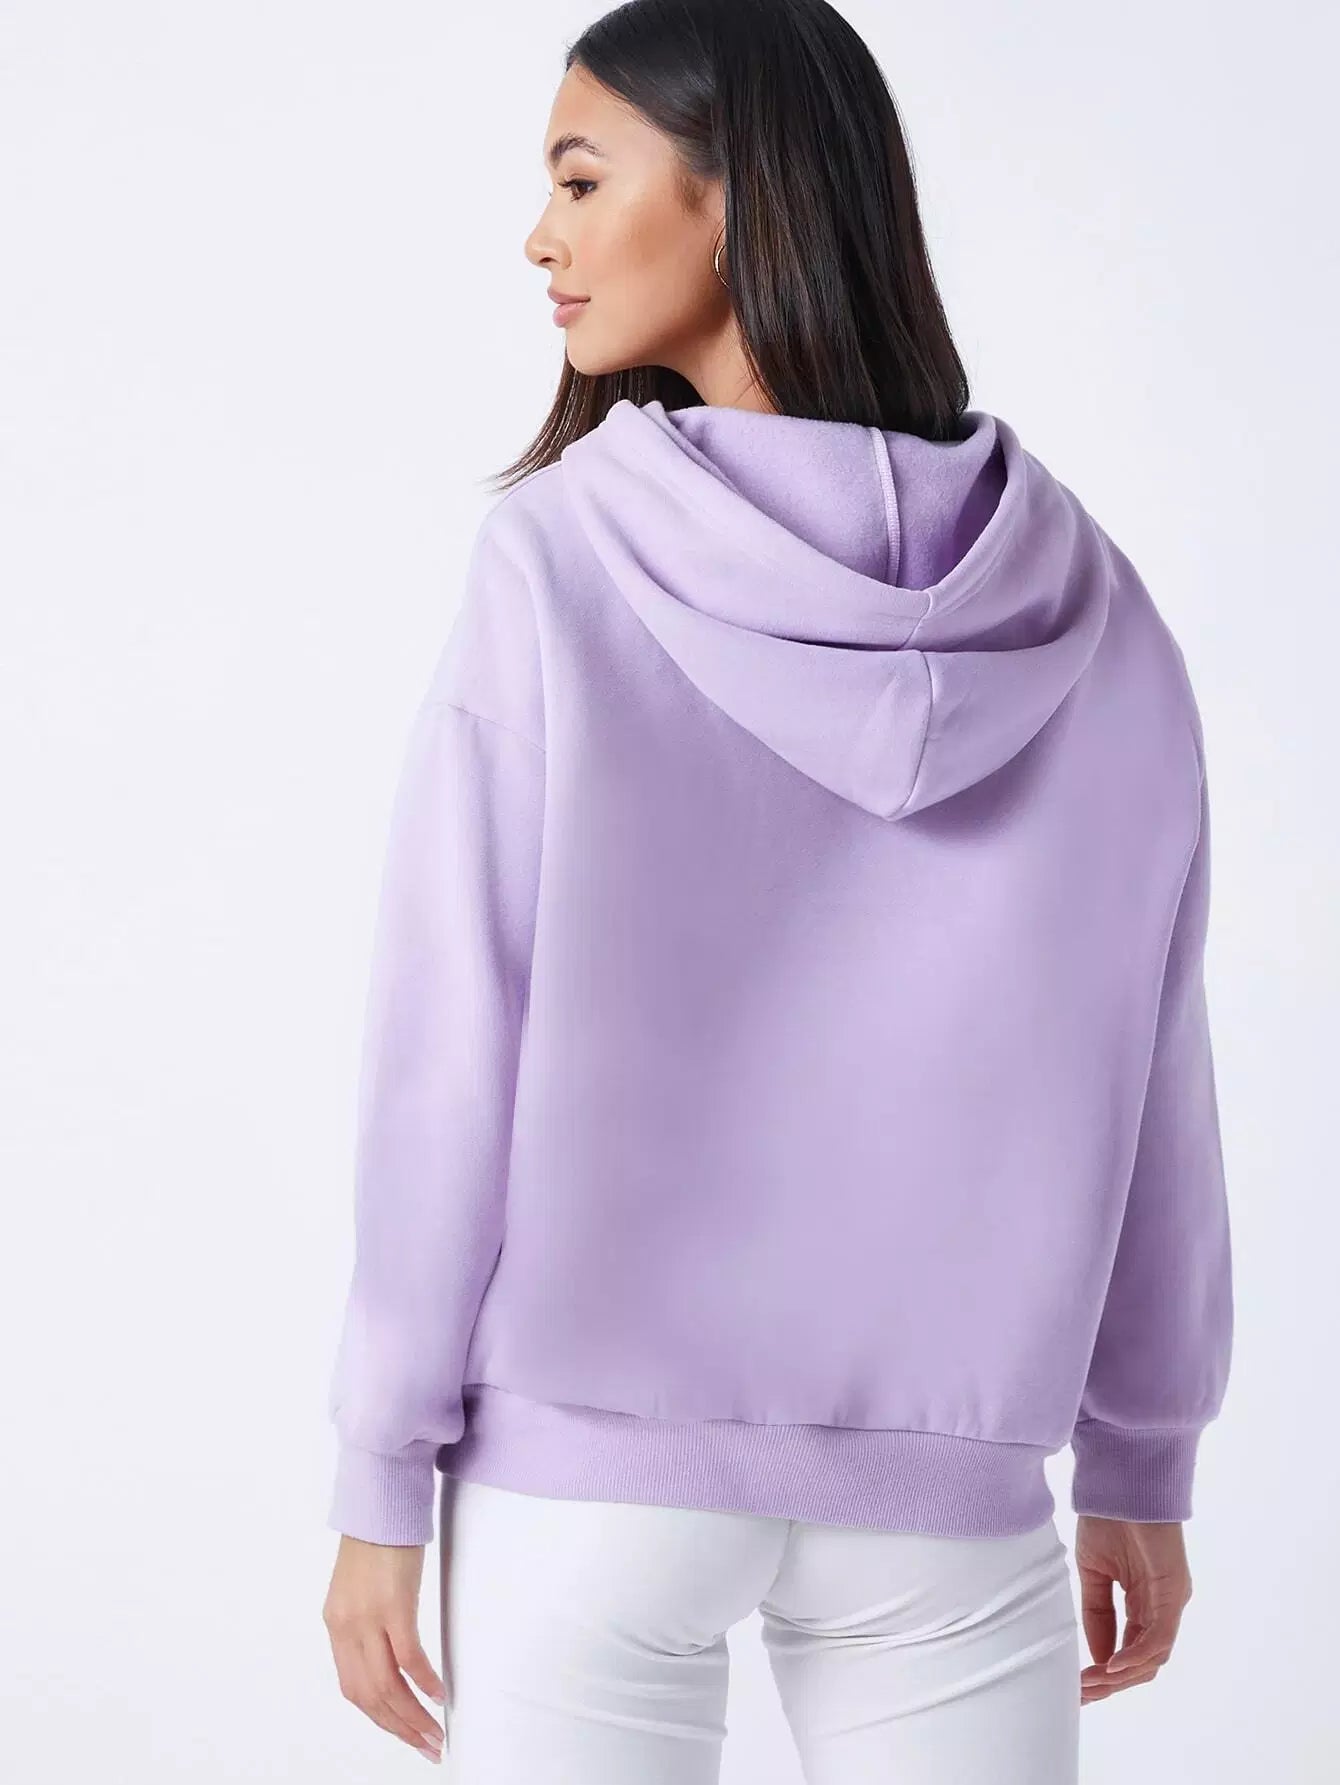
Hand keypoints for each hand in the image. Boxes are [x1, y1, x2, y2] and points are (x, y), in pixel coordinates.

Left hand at [323, 1534, 446, 1762]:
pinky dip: (423, 1683)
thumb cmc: (376, 1539)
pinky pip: (407, 1657)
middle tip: (426, 1746)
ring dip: (412, 1716)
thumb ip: (367, 1623)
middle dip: (399, 1728)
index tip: (404, 1733)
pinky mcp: (394, 1604)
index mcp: (337, 1626)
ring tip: (434, 1733)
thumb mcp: (360, 1589)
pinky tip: (438, 1695)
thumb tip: (388, 1656)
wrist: (380, 1500)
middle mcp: (347, 1627)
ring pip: (386, 1686)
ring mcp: (369, 1618)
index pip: (354, 1689)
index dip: (380, 1718)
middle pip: (369, 1696)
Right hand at [1075, 1514, 1192, 1703]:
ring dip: (1121, 1676)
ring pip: (1152, 1658)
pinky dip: (1135, 1655)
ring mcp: (1170, 1602)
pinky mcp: (1173, 1592)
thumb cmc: (1108, 1517)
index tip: (1078, 1688)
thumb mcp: (1093, 1572)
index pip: (1130, 1652)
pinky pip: (1158, 1637)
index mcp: (1143, 1604)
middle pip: (1144, 1664)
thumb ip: (1097, 1614)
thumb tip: (1097, 1657)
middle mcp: (1161, 1609)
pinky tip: (1110, 1665)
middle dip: (1112, 1684)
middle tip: (1082, 1693)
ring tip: (1091, 1682)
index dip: (1105, 1675)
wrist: (1122, 1481)